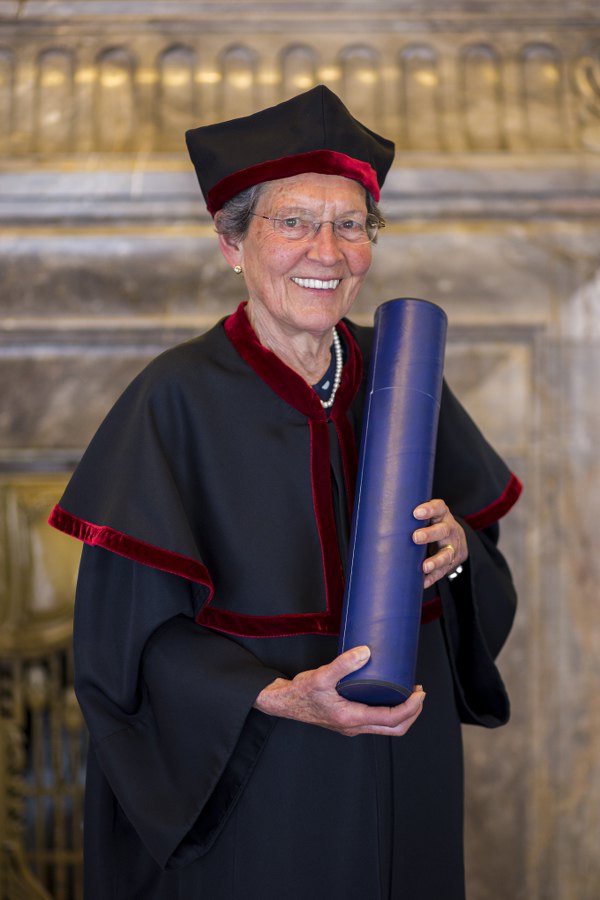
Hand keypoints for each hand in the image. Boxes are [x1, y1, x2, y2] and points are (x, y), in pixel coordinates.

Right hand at [253, 646, 425, 736]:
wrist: (284, 703)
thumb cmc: (301, 692)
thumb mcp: (321, 676)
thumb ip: (343, 664)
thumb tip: (366, 652)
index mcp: (351, 718)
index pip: (392, 718)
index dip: (411, 707)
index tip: (419, 692)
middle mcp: (354, 727)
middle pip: (395, 729)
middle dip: (413, 713)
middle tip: (419, 693)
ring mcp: (352, 726)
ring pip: (386, 728)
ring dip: (403, 713)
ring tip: (408, 693)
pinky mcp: (348, 721)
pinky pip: (376, 721)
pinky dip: (390, 712)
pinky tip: (388, 694)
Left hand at [412, 498, 467, 588]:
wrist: (456, 539)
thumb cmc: (432, 524)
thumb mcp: (427, 515)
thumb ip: (409, 514)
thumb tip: (376, 517)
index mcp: (441, 515)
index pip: (439, 508)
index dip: (429, 509)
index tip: (416, 513)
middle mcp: (449, 529)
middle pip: (443, 530)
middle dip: (430, 534)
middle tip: (415, 537)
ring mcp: (451, 547)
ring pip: (446, 554)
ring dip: (435, 561)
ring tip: (425, 566)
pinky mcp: (450, 563)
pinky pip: (442, 572)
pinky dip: (432, 578)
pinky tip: (423, 583)